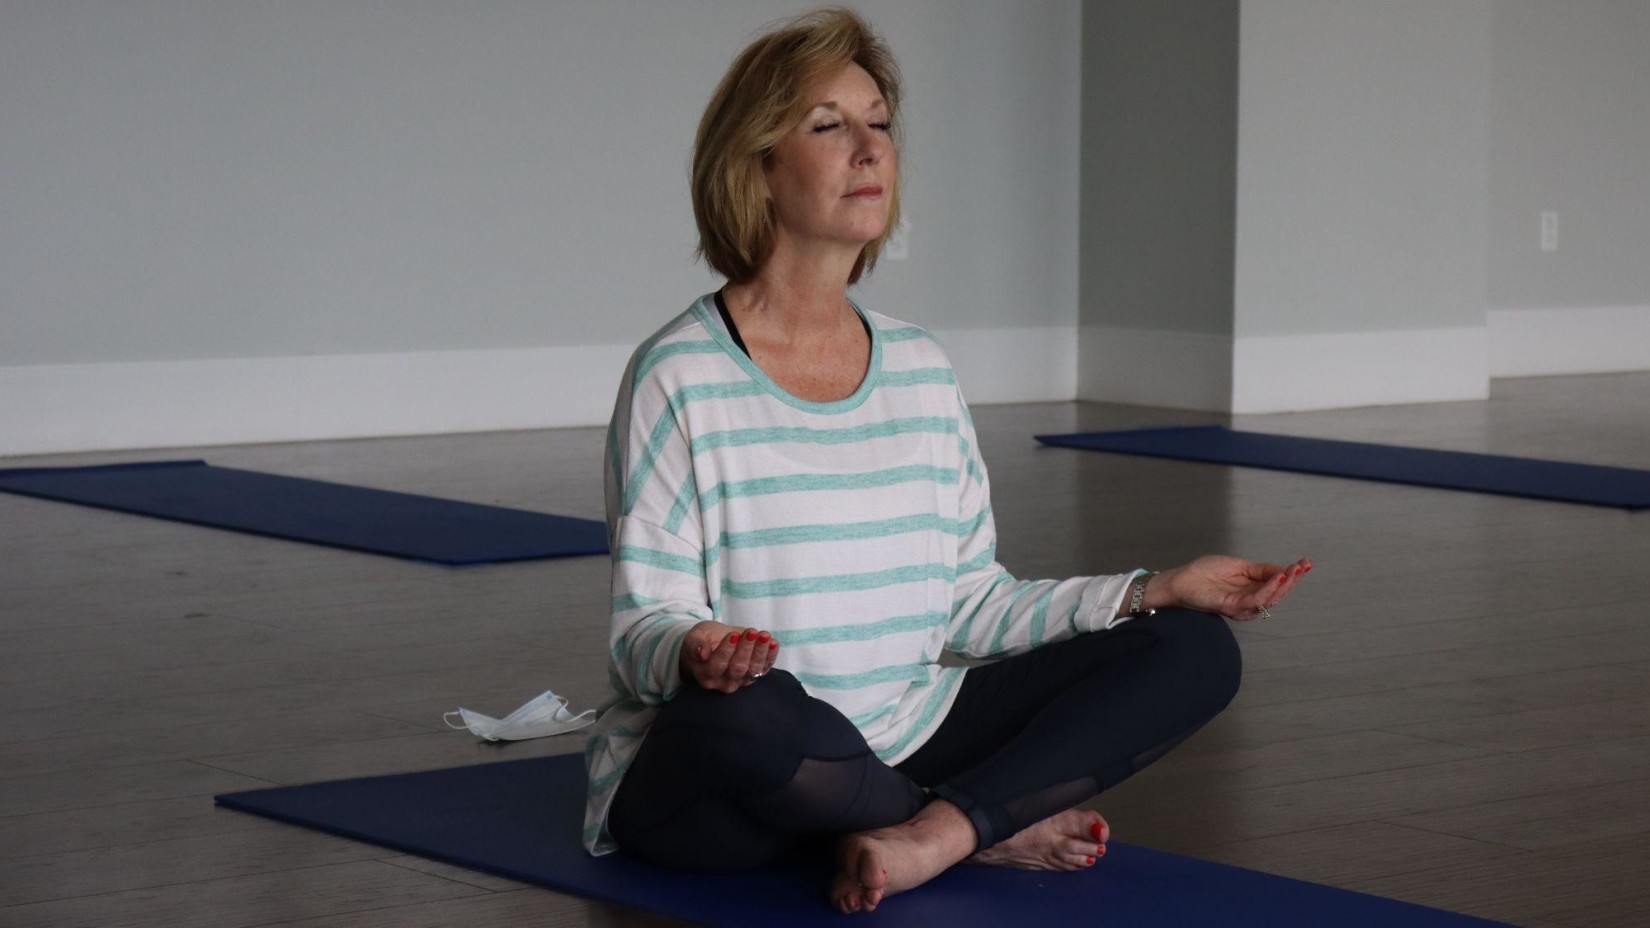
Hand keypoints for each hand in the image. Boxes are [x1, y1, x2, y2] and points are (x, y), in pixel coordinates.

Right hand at [679, 621, 779, 693]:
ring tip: (764, 635)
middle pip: (738, 668)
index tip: (733, 635)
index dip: (726, 650)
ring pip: (753, 669)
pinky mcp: (754, 675)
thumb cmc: (702, 641)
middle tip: (751, 632)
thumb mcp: (694, 637)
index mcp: (706, 675)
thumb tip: (701, 653)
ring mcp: (741, 681)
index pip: (717, 665)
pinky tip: (773, 642)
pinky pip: (765, 668)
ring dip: (761, 651)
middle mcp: (724, 682)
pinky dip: (770, 656)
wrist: (713, 644)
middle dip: (746, 648)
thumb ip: (696, 645)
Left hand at [1152, 555, 1311, 620]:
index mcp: (1252, 589)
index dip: (1293, 574)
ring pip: (1270, 599)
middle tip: (1302, 567)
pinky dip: (1268, 589)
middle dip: (1293, 580)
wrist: (1181, 580)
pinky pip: (1255, 600)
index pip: (1278, 584)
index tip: (1307, 562)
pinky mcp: (1232, 607)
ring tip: (1292, 571)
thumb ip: (1262, 570)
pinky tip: (1277, 577)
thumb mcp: (1240, 566)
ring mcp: (1242, 606)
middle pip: (1278, 594)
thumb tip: (1285, 570)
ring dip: (1283, 585)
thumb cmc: (1205, 573)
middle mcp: (1250, 601)